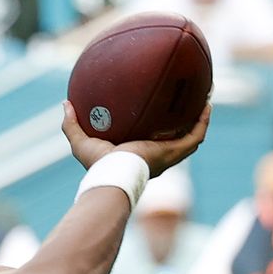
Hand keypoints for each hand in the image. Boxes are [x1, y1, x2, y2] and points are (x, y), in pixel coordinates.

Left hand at [62, 101, 211, 176]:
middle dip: (184, 120)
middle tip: (187, 100)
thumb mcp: (81, 142)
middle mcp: (156, 155)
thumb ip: (72, 125)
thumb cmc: (97, 165)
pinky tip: (207, 104)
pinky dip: (203, 121)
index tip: (159, 110)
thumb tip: (65, 103)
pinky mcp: (175, 152)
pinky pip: (195, 135)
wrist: (113, 175)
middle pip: (176, 136)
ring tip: (205, 98)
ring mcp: (168, 155)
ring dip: (200, 118)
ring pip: (191, 135)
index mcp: (138, 154)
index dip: (156, 126)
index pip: (151, 140)